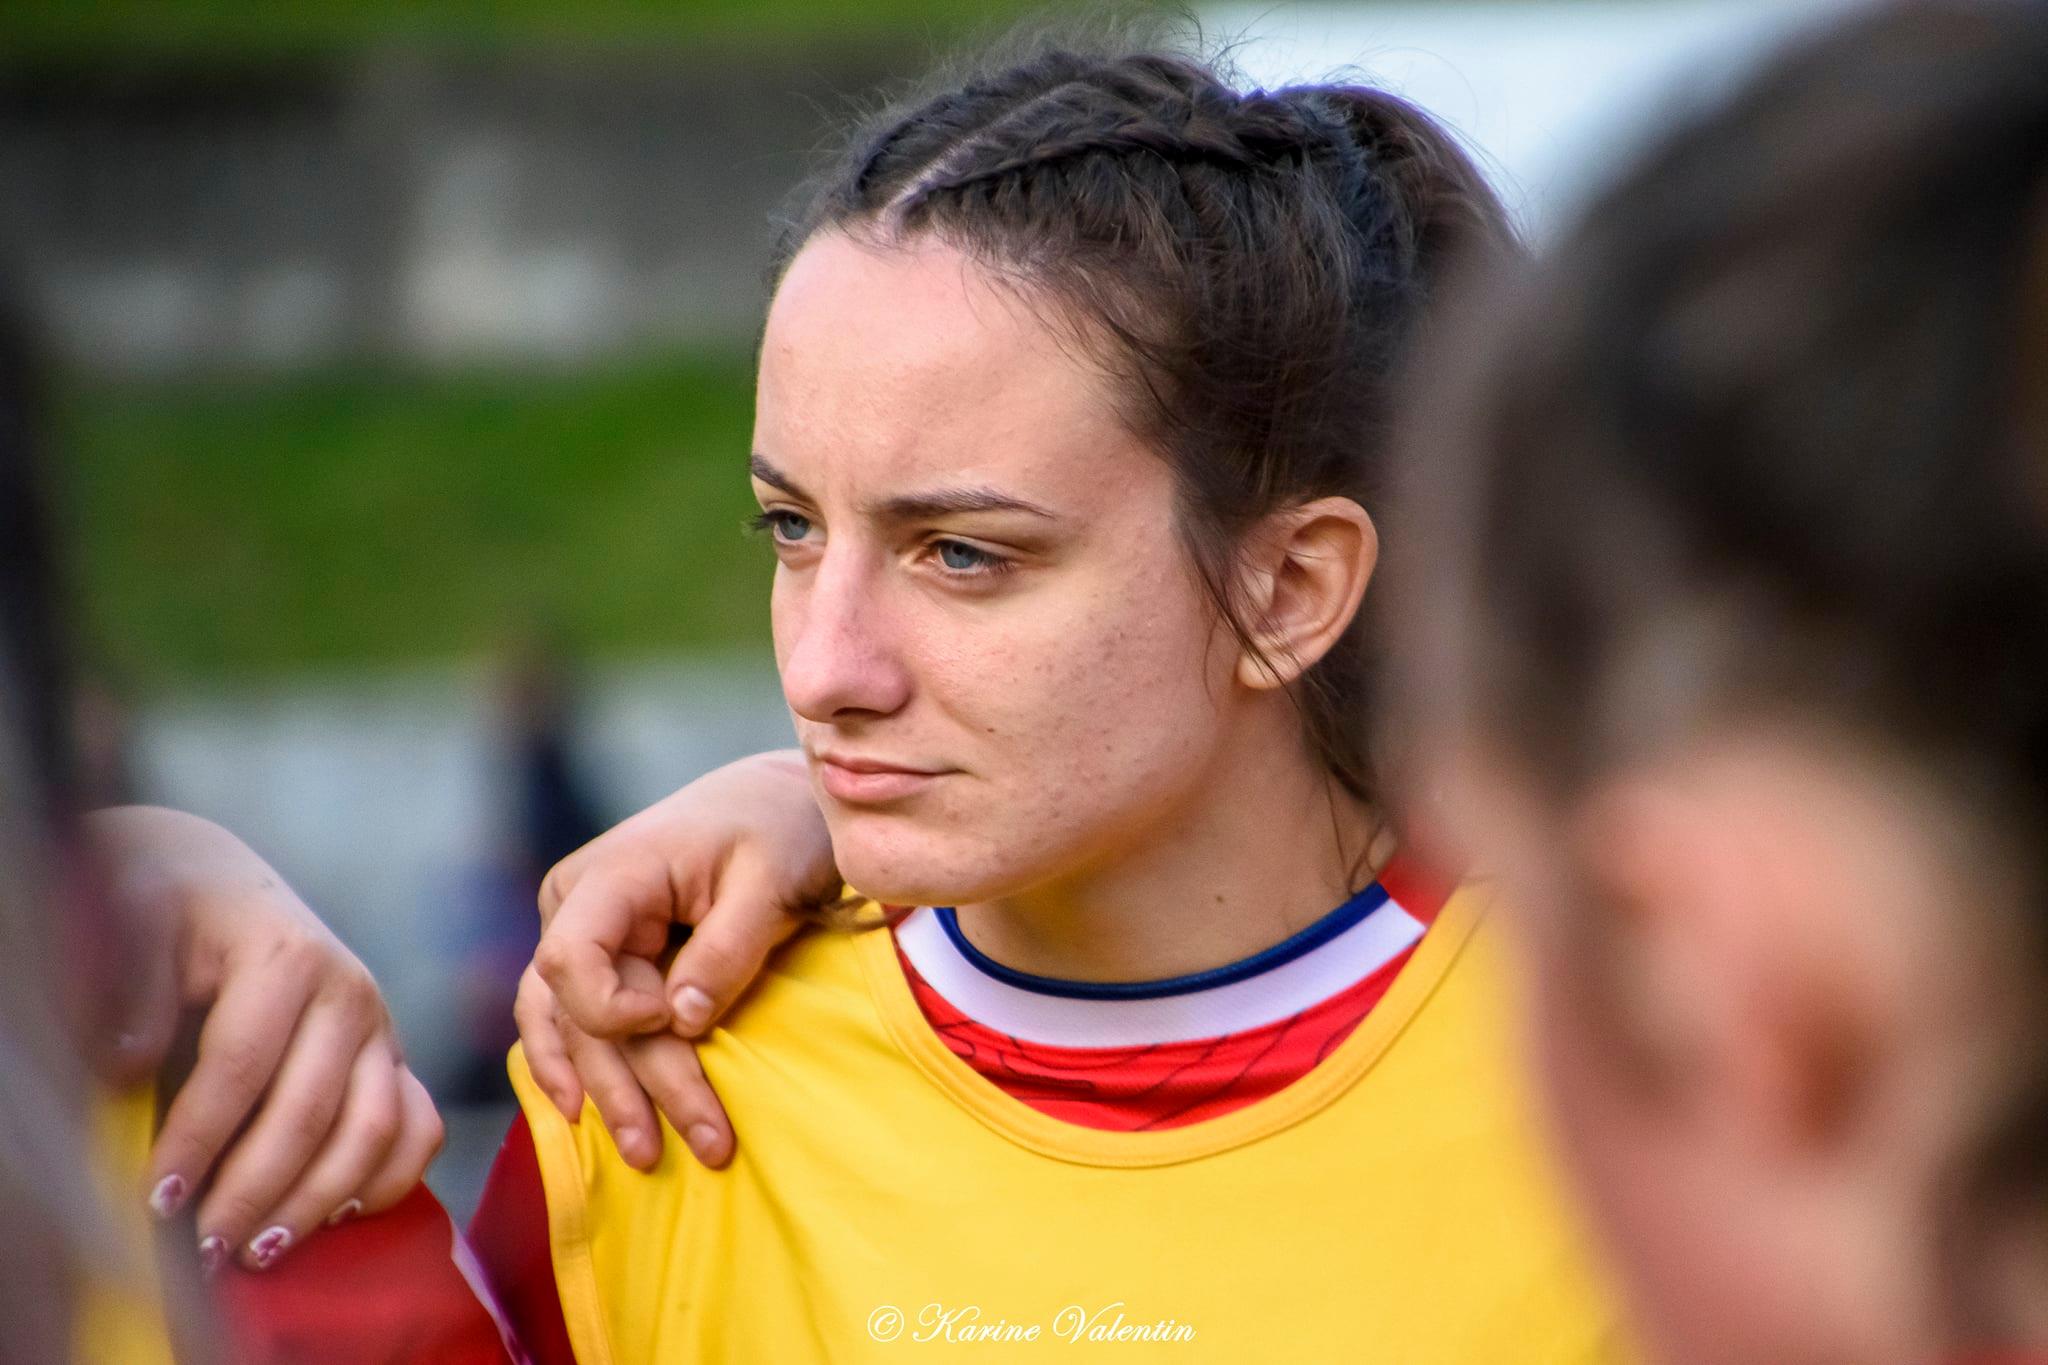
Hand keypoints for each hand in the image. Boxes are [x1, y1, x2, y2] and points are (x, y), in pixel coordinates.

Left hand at [88, 807, 442, 1271]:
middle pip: (311, 1111)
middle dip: (256, 1190)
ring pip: (375, 1130)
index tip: (157, 1197)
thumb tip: (128, 1065)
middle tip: (207, 1246)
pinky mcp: (396, 1058)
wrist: (219, 882)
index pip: (242, 1065)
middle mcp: (350, 994)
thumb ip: (134, 990)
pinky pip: (421, 1128)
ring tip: (263, 1250)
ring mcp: (382, 1029)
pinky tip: (340, 1214)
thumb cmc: (172, 910)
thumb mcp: (139, 925)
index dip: (199, 1139)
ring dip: (319, 1200)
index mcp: (288, 957)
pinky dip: (391, 1179)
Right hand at [519, 749, 835, 1170]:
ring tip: (649, 1155)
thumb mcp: (772, 878)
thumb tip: (683, 1019)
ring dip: (609, 1094)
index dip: (612, 1009)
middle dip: (633, 1084)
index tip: (676, 1023)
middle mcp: (576, 906)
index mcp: (611, 876)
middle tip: (693, 1145)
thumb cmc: (779, 829)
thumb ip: (728, 946)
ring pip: (572, 1028)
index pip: (571, 960)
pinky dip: (589, 1070)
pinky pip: (578, 1022)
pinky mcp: (604, 958)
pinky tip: (595, 1120)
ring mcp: (582, 933)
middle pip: (581, 1012)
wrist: (777, 802)